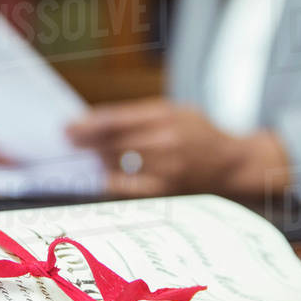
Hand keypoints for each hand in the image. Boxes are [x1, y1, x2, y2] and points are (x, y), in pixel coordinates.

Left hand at [66, 98, 290, 197]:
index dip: (88, 124)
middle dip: (87, 142)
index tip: (69, 127)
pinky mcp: (167, 189)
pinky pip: (130, 187)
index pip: (117, 119)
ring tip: (84, 156)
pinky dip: (112, 181)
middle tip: (69, 142)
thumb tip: (97, 123)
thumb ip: (139, 116)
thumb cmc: (197, 133)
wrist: (232, 162)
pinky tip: (102, 176)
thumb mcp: (174, 111)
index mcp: (167, 115)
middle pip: (114, 142)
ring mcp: (168, 167)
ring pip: (119, 164)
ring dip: (97, 160)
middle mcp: (167, 141)